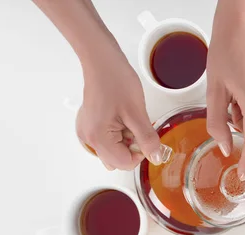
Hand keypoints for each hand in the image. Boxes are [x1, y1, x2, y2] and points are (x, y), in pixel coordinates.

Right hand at [76, 51, 161, 169]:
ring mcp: (87, 133)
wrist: (102, 61)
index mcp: (98, 139)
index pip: (125, 163)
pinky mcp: (89, 126)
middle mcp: (88, 140)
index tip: (144, 135)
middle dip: (132, 148)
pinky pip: (107, 140)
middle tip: (135, 126)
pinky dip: (118, 134)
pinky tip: (120, 118)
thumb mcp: (137, 113)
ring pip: (113, 151)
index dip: (140, 153)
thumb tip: (156, 158)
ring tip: (127, 120)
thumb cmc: (116, 81)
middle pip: (117, 160)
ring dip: (125, 141)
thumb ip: (147, 139)